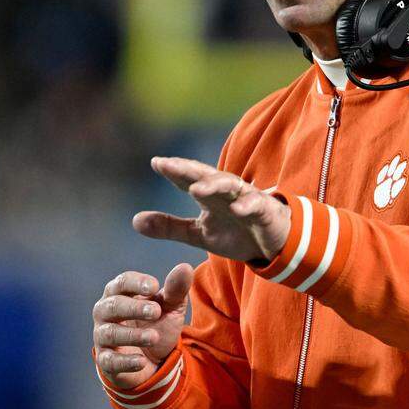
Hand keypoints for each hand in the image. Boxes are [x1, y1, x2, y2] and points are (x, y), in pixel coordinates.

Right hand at [93, 264, 192, 388]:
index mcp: (120, 293)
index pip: (122, 282)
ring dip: (133, 335)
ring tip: (154, 337)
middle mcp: (106, 312)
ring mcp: (103, 337)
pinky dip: (125, 361)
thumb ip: (176, 289)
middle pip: (113, 305)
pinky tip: (141, 361)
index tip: (155, 286)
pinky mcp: (106, 361)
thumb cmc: (156, 324)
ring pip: (110, 333)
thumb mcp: (170, 307)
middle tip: (156, 311)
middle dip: (134, 308)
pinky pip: (109, 361)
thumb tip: (185, 268)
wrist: (153, 360)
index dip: (137, 282)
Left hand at [136, 157, 290, 263]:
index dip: (173, 170)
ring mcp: (246, 199)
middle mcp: (225, 191)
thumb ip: (169, 227)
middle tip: (167, 164)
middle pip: (205, 175)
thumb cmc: (235, 233)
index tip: (156, 163)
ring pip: (229, 185)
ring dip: (213, 185)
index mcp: (209, 195)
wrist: (273, 245)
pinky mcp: (264, 212)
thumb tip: (135, 221)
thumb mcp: (198, 234)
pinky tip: (237, 208)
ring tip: (195, 189)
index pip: (188, 179)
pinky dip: (247, 205)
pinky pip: (255, 205)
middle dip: (187, 169)